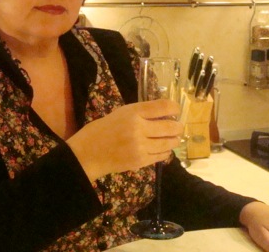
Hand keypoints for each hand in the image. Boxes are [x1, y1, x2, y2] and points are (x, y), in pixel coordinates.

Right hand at [67, 99, 183, 181]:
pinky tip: (163, 148)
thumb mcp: (122, 113)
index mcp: (133, 112)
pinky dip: (165, 151)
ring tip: (174, 138)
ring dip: (174, 140)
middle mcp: (139, 128)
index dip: (174, 108)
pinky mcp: (141, 161)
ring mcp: (140, 146)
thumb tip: (166, 113)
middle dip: (178, 126)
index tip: (176, 110)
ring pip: (168, 143)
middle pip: (170, 127)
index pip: (163, 107)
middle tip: (178, 126)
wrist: (89, 152)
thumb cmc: (105, 128)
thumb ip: (142, 112)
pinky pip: (161, 155)